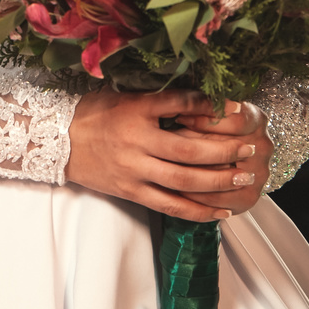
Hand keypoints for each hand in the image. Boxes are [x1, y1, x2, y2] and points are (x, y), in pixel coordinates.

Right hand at [66, 88, 269, 220]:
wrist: (58, 142)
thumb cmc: (96, 114)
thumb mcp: (126, 97)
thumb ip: (162, 100)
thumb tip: (204, 100)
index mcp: (135, 111)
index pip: (179, 104)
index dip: (210, 106)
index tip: (238, 108)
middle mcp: (136, 142)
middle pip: (188, 149)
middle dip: (224, 150)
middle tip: (250, 148)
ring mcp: (133, 170)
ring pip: (183, 181)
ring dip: (218, 182)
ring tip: (243, 178)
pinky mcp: (131, 192)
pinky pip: (169, 206)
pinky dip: (197, 211)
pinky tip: (220, 212)